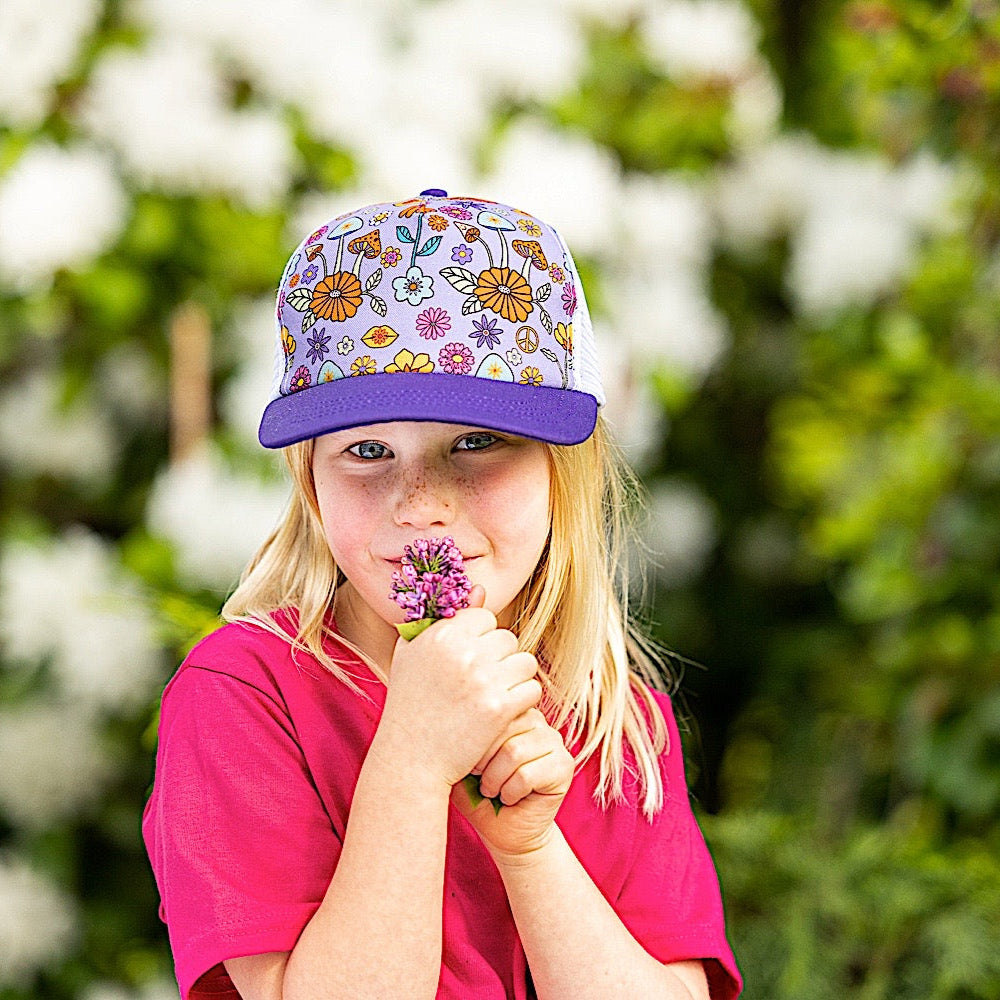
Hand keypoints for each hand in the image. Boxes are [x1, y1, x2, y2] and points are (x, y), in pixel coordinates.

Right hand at [376, 586, 542, 789]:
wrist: (411, 758)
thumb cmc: (409, 704)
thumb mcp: (413, 654)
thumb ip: (443, 619)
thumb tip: (480, 589)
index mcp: (441, 634)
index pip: (485, 616)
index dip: (481, 638)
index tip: (470, 660)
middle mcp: (462, 652)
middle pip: (508, 638)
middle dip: (501, 659)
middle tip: (483, 682)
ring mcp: (482, 679)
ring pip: (525, 661)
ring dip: (516, 678)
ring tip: (496, 695)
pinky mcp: (499, 707)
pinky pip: (531, 689)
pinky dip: (522, 701)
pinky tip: (503, 712)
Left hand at [452, 708, 574, 859]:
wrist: (505, 832)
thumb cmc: (478, 794)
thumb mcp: (460, 763)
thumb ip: (458, 738)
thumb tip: (445, 717)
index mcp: (511, 710)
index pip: (489, 709)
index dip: (474, 740)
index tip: (468, 763)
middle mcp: (536, 719)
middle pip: (502, 727)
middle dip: (483, 761)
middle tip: (479, 779)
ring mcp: (554, 740)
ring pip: (514, 752)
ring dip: (495, 780)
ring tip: (492, 790)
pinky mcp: (564, 766)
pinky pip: (527, 774)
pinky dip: (510, 792)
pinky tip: (509, 798)